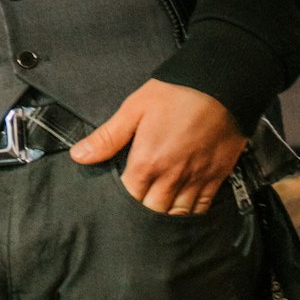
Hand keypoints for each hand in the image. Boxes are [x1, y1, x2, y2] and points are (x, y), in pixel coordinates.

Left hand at [68, 78, 246, 214]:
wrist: (219, 86)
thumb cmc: (174, 94)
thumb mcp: (134, 108)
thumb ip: (107, 137)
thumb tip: (79, 156)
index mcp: (147, 161)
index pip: (129, 197)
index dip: (122, 198)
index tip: (120, 192)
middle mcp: (171, 176)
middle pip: (152, 211)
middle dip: (142, 209)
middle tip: (138, 199)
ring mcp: (195, 179)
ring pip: (177, 214)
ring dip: (165, 212)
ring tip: (158, 205)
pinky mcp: (216, 178)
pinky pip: (201, 208)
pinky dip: (190, 212)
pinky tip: (182, 206)